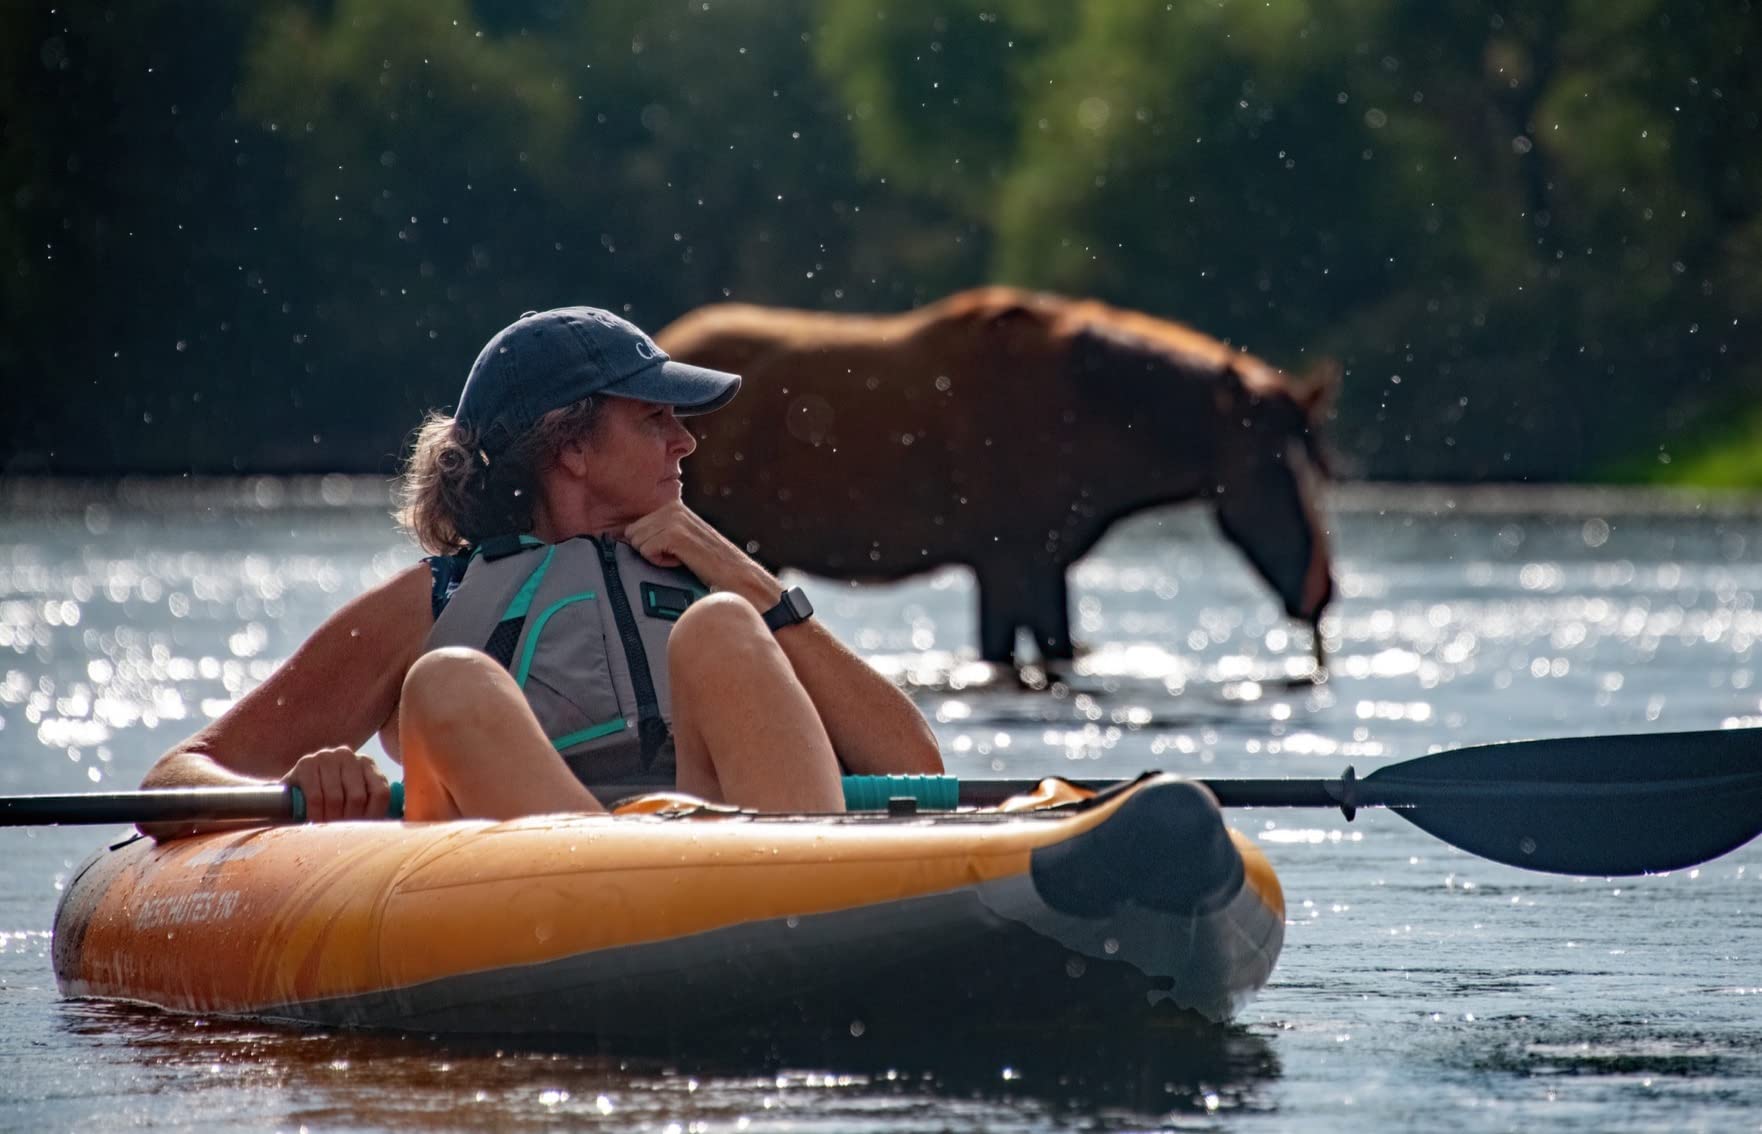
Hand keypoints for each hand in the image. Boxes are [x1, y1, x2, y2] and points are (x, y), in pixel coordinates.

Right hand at [281, 746, 392, 822]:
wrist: (293, 791)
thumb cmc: (328, 800)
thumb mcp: (352, 799)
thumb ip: (371, 807)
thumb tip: (391, 826)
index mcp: (368, 764)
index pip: (381, 792)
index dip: (373, 816)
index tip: (364, 832)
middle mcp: (348, 755)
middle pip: (358, 797)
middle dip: (349, 821)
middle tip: (341, 836)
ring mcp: (326, 756)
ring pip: (336, 798)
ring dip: (330, 820)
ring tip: (327, 831)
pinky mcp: (306, 764)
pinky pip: (315, 796)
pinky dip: (315, 814)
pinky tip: (313, 822)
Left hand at [623, 501, 779, 604]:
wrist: (735, 572)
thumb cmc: (709, 561)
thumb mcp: (683, 537)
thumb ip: (660, 531)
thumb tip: (627, 537)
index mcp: (672, 506)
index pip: (634, 526)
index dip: (649, 545)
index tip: (671, 551)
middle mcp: (672, 508)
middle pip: (632, 534)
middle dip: (649, 549)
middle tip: (676, 556)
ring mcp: (674, 519)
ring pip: (637, 542)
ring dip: (655, 556)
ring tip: (681, 558)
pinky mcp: (675, 534)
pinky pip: (646, 550)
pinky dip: (660, 562)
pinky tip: (680, 561)